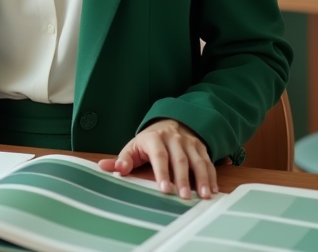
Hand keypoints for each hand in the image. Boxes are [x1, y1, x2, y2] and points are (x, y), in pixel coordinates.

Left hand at [97, 119, 217, 199]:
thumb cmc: (149, 141)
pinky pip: (208, 161)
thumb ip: (122, 159)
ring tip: (203, 195)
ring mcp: (189, 142)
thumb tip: (104, 167)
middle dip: (183, 179)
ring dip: (202, 178)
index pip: (159, 155)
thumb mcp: (134, 147)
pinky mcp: (201, 147)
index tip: (165, 189)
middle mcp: (174, 138)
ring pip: (197, 160)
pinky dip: (212, 175)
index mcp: (154, 138)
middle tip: (184, 197)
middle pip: (180, 159)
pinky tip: (213, 189)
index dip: (162, 172)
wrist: (170, 121)